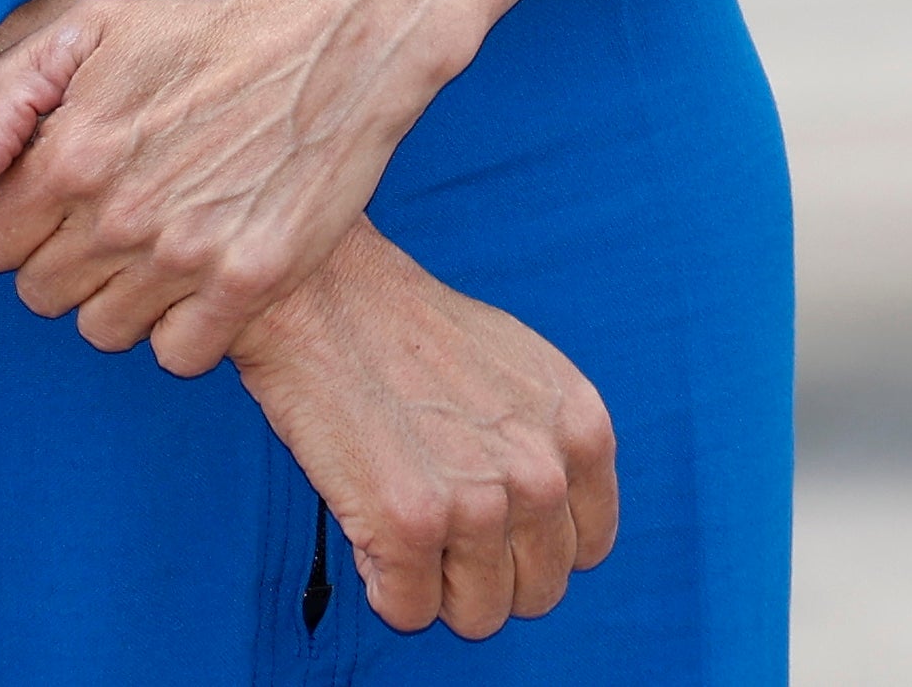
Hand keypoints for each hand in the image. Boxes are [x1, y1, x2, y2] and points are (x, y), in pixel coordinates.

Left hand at [0, 0, 671, 374]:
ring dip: (121, 298)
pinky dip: (182, 330)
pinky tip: (199, 281)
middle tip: (111, 223)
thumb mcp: (97, 25)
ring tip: (158, 249)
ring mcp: (185, 256)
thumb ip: (11, 91)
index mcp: (72, 154)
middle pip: (42, 296)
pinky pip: (178, 355)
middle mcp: (120, 215)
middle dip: (65, 261)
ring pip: (104, 331)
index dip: (19, 224)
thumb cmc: (210, 32)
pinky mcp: (249, 284)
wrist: (335, 46)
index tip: (58, 203)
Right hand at [232, 228, 618, 639]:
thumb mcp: (523, 370)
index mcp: (583, 431)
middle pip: (538, 592)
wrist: (323, 296)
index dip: (531, 542)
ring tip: (404, 521)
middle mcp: (542, 474)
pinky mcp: (409, 528)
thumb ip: (552, 443)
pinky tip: (368, 524)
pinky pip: (410, 612)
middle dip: (487, 572)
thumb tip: (557, 515)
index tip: (492, 520)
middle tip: (440, 524)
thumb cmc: (411, 330)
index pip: (588, 547)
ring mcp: (479, 506)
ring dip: (437, 585)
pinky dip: (384, 585)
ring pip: (480, 615)